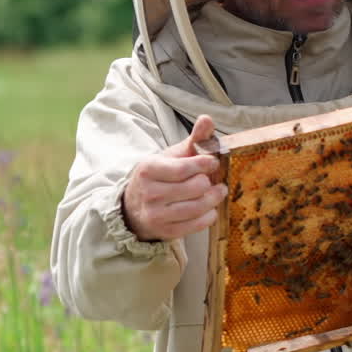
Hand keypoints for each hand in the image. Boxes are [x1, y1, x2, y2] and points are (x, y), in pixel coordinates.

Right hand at [122, 115, 226, 240]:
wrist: (134, 207)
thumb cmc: (159, 176)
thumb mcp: (171, 155)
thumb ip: (193, 138)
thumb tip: (207, 119)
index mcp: (148, 169)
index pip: (184, 168)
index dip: (204, 164)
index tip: (212, 163)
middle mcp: (149, 193)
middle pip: (195, 187)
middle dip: (209, 182)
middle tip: (212, 180)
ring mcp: (156, 215)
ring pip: (198, 207)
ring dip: (213, 198)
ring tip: (217, 192)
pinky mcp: (165, 232)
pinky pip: (196, 225)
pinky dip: (209, 215)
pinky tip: (209, 208)